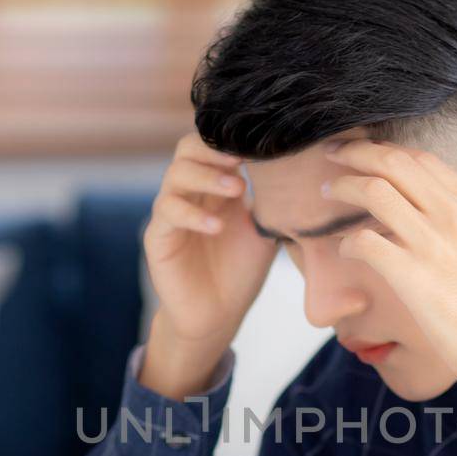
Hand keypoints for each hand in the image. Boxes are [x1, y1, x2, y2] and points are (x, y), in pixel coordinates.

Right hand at [139, 133, 275, 398]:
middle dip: (215, 150)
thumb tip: (299, 168)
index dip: (230, 140)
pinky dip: (193, 215)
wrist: (217, 315)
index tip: (259, 144)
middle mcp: (188, 193)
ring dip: (207, 178)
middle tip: (242, 159)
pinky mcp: (157, 237)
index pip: (211, 145)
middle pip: (187, 150)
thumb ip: (271, 200)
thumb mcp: (264, 230)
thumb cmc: (241, 271)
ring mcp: (169, 213)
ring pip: (175, 175)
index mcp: (213, 185)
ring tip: (237, 189)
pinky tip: (217, 226)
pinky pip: (167, 213)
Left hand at [324, 140, 456, 404]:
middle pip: (394, 162)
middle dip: (357, 152)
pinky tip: (345, 250)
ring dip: (343, 187)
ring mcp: (435, 244)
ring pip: (374, 191)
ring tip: (327, 193)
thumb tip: (444, 210)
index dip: (387, 150)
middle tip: (333, 154)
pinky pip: (364, 241)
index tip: (367, 154)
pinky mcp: (413, 276)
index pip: (423, 160)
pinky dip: (347, 241)